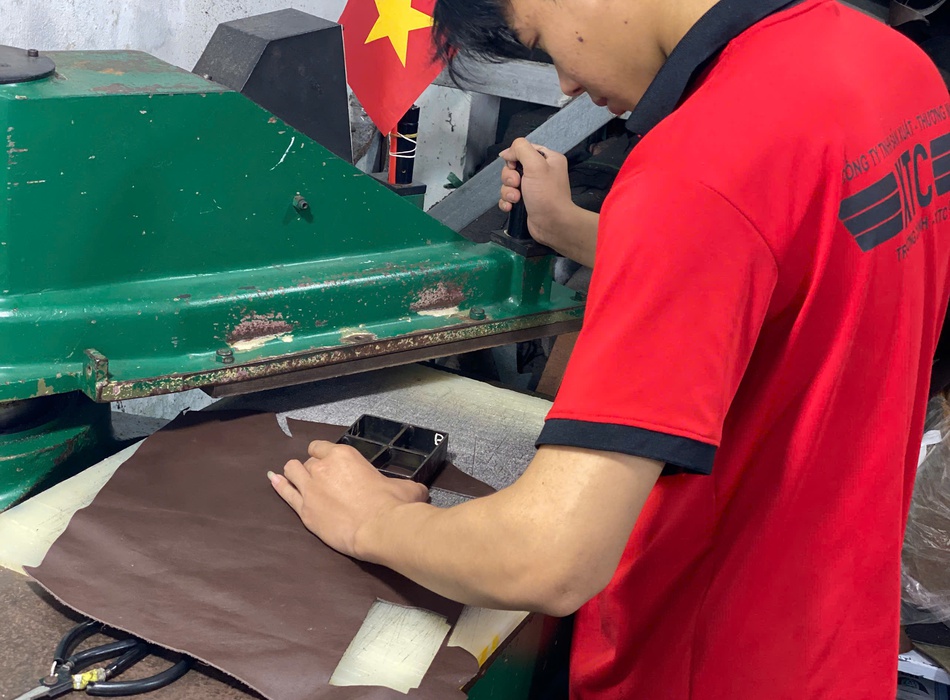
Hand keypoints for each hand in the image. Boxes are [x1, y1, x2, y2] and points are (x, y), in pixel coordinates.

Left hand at [268, 441, 428, 558]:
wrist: (379, 528)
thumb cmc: (393, 505)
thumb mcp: (406, 487)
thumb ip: (405, 484)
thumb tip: (417, 491)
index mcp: (344, 455)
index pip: (322, 447)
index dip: (324, 455)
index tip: (330, 464)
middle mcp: (323, 467)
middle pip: (308, 461)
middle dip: (313, 468)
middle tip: (323, 481)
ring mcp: (310, 489)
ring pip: (292, 471)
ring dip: (295, 473)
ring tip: (299, 479)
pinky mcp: (304, 510)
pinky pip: (285, 492)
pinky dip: (279, 485)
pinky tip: (274, 480)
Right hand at [498, 138, 572, 246]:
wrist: (552, 224)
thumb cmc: (547, 194)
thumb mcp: (536, 165)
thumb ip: (521, 150)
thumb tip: (506, 152)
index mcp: (548, 159)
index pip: (524, 149)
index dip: (515, 157)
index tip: (514, 166)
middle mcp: (540, 172)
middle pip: (513, 167)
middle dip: (509, 177)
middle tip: (517, 185)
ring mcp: (532, 188)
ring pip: (508, 183)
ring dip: (507, 191)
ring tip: (516, 199)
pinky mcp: (525, 202)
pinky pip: (508, 197)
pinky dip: (506, 202)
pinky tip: (511, 207)